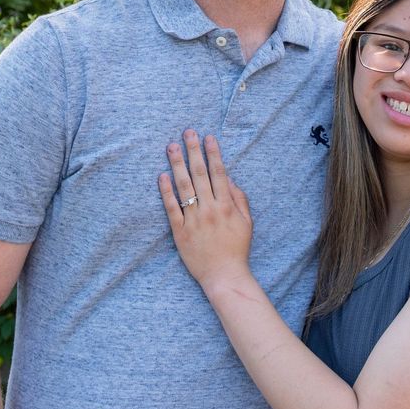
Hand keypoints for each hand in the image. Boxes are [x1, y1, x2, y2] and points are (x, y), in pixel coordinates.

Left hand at [159, 130, 253, 290]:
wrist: (224, 275)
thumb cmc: (237, 249)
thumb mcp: (247, 222)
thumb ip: (240, 199)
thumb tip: (230, 179)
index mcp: (227, 206)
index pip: (219, 173)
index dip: (213, 153)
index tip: (208, 137)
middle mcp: (210, 209)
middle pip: (200, 175)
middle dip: (194, 151)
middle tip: (187, 133)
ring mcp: (194, 220)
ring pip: (184, 187)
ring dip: (177, 165)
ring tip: (171, 147)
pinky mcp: (180, 231)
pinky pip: (171, 208)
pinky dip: (166, 192)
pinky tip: (162, 176)